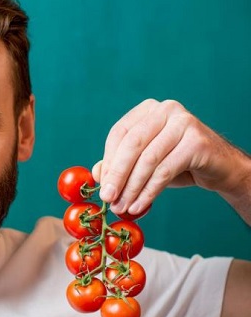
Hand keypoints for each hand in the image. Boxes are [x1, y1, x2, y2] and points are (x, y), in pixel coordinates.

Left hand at [93, 99, 250, 222]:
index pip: (119, 134)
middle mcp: (166, 110)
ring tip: (123, 208)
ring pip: (148, 159)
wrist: (219, 168)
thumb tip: (97, 174)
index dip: (108, 161)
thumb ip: (119, 164)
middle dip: (117, 175)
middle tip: (108, 198)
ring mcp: (183, 123)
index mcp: (148, 109)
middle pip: (132, 144)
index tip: (101, 186)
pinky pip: (165, 171)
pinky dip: (149, 192)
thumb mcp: (144, 162)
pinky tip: (140, 206)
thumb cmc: (177, 162)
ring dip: (132, 188)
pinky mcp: (197, 142)